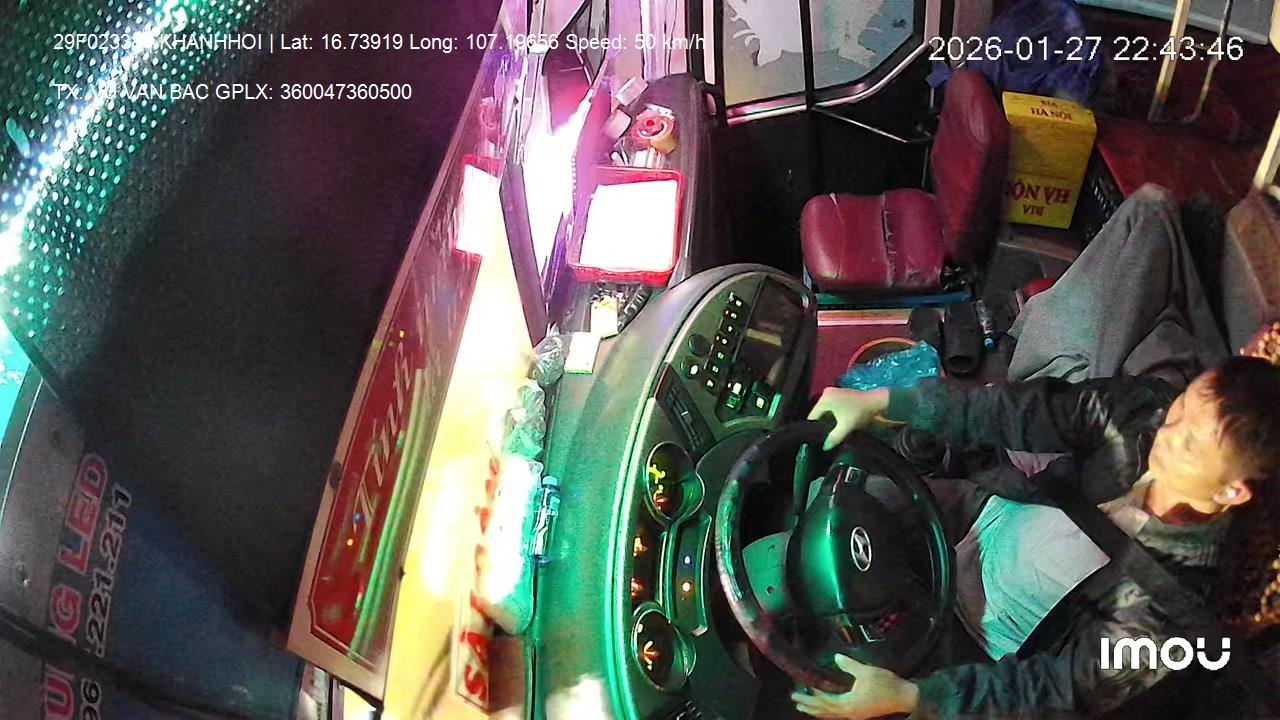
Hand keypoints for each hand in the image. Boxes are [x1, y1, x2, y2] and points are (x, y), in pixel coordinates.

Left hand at [791, 654, 918, 718]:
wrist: (905, 697)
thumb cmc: (886, 684)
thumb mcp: (866, 672)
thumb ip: (849, 665)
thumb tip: (835, 657)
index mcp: (848, 704)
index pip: (823, 702)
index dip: (810, 697)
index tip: (798, 692)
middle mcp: (849, 713)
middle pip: (824, 711)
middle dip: (809, 706)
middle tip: (795, 700)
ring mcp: (855, 715)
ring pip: (831, 715)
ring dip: (817, 711)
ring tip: (805, 708)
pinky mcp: (860, 713)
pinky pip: (838, 715)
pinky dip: (828, 712)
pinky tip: (827, 709)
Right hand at [808, 388, 890, 450]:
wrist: (877, 401)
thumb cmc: (859, 412)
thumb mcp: (846, 426)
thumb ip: (834, 437)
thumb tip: (825, 447)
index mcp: (824, 399)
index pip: (813, 416)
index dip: (815, 428)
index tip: (817, 438)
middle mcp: (826, 393)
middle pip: (818, 413)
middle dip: (822, 424)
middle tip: (825, 436)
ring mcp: (833, 392)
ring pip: (825, 410)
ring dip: (828, 420)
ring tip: (831, 431)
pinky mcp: (840, 393)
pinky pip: (831, 406)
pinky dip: (833, 414)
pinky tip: (837, 422)